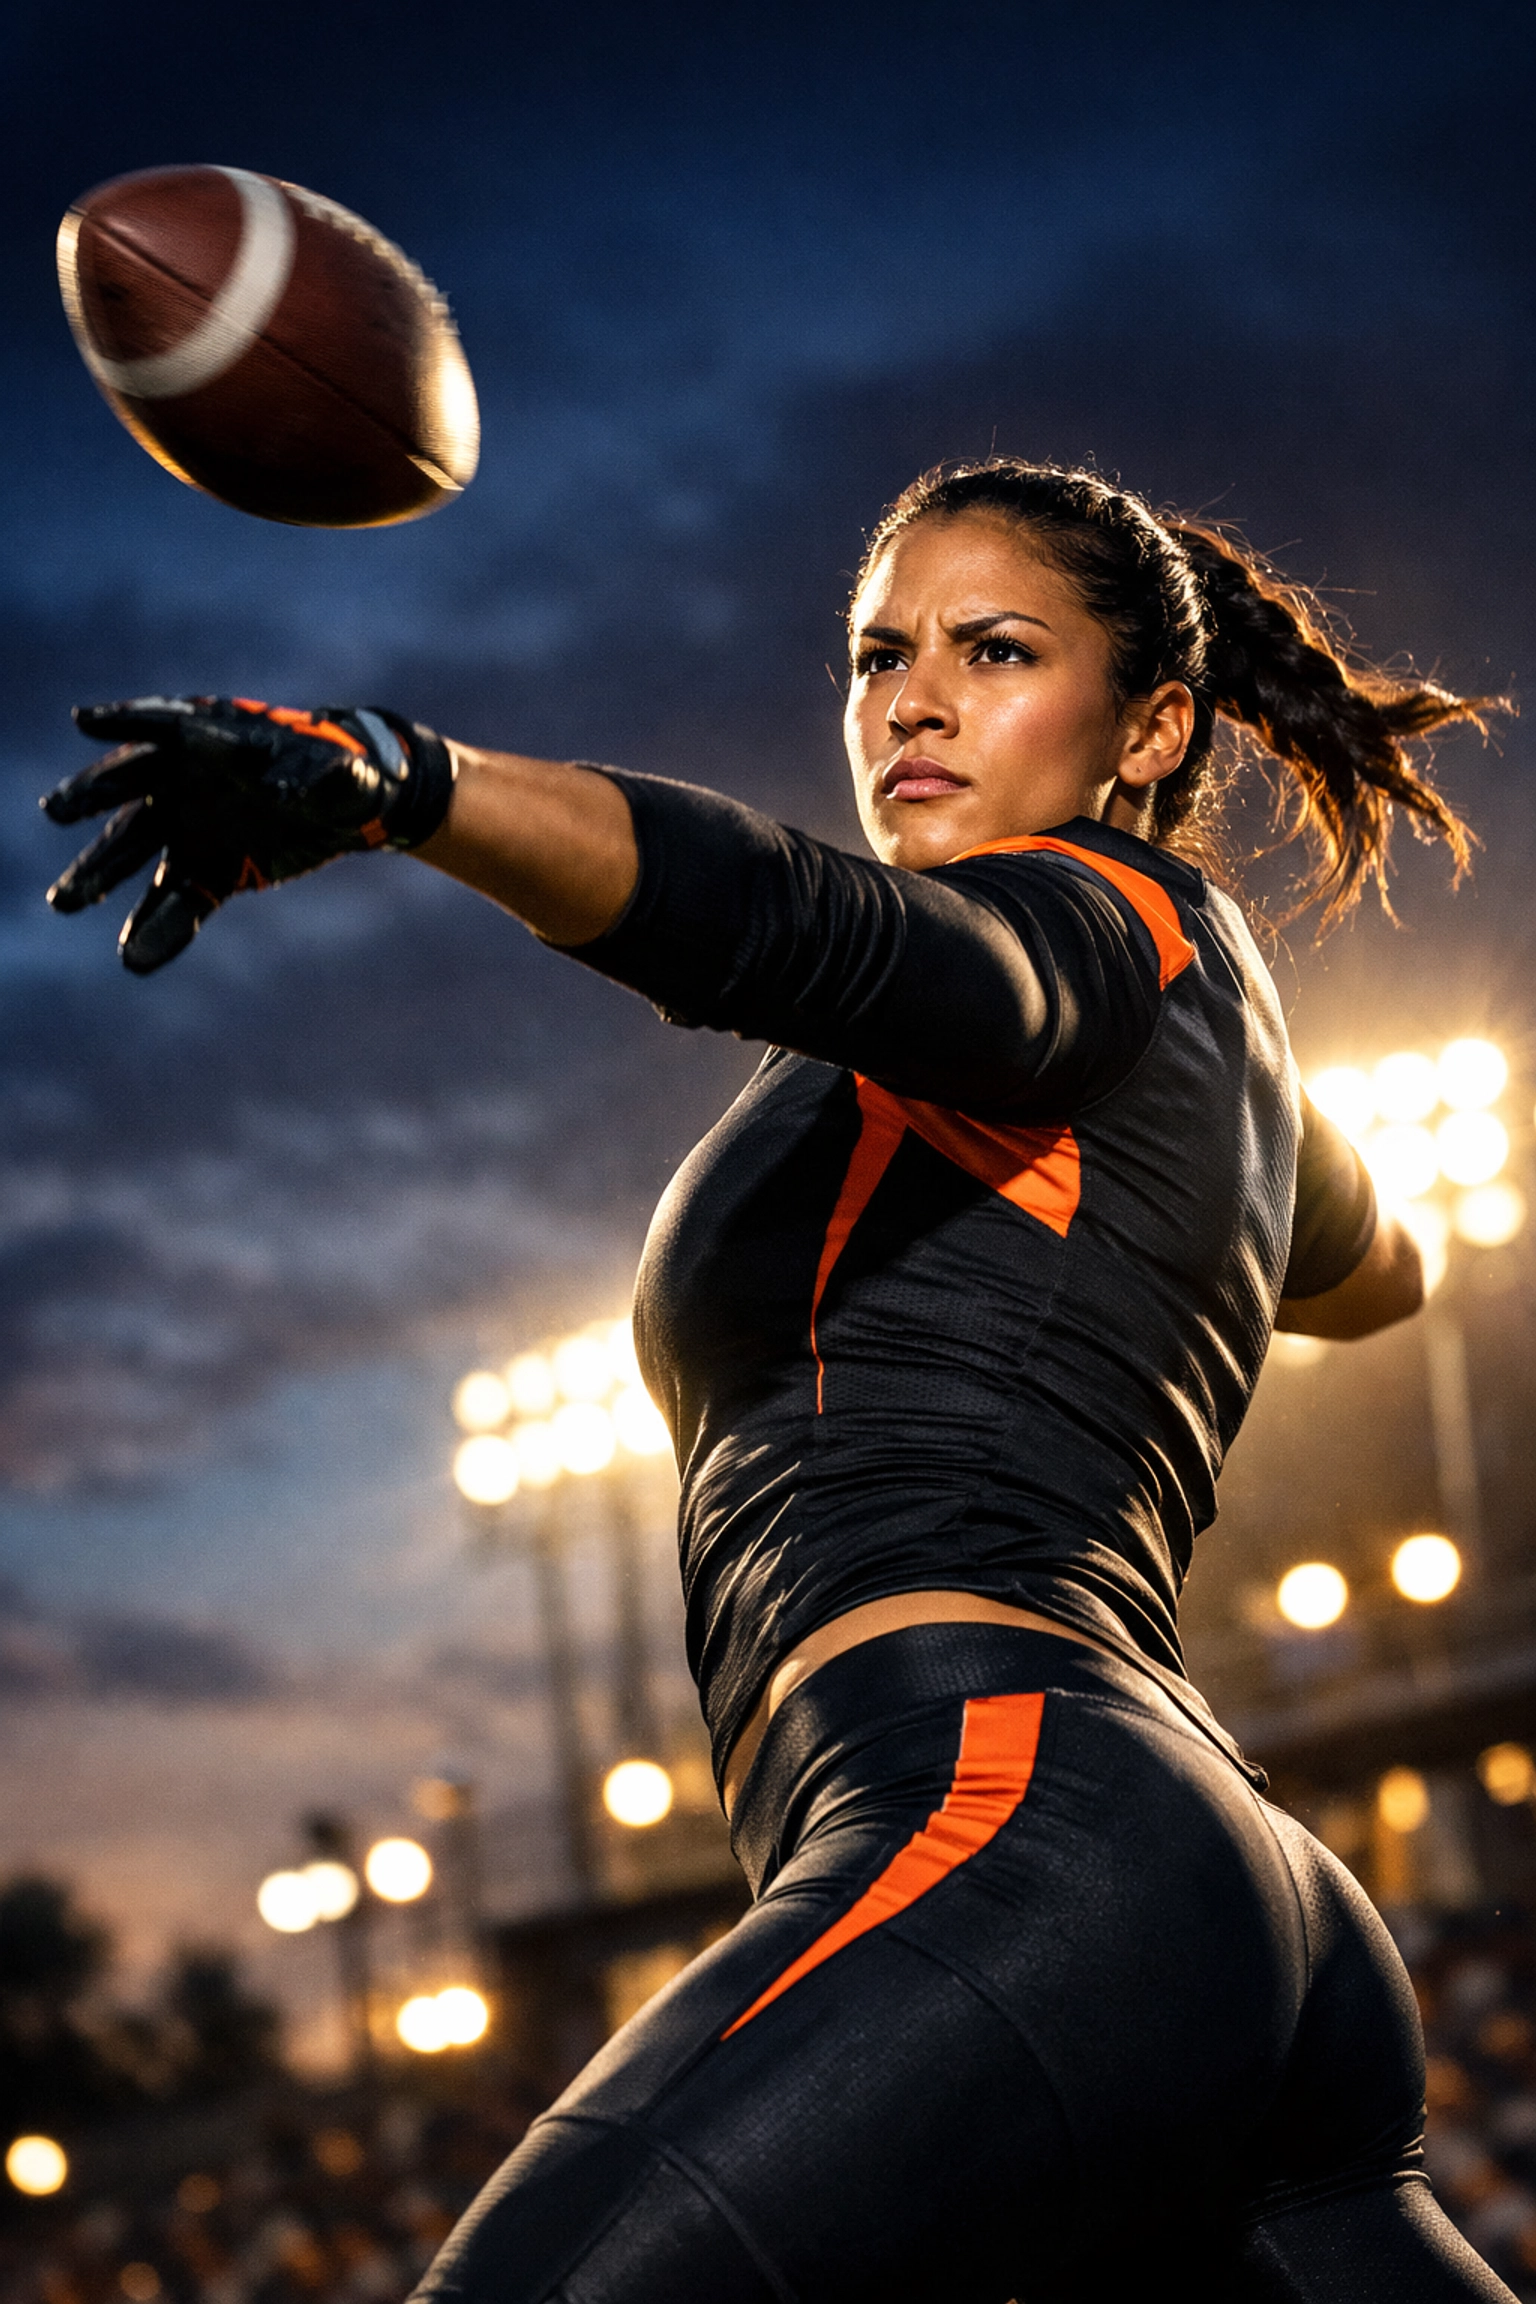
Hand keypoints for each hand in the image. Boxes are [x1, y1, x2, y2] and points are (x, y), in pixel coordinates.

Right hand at [42, 696, 454, 972]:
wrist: (354, 810)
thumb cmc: (344, 773)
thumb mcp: (339, 771)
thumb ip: (312, 775)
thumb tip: (284, 790)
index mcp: (216, 738)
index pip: (163, 724)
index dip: (127, 721)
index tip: (87, 721)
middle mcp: (188, 780)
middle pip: (130, 787)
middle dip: (92, 796)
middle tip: (59, 810)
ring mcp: (192, 827)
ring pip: (137, 848)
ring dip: (101, 874)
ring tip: (66, 900)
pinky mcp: (211, 872)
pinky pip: (180, 901)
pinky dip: (160, 929)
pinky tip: (136, 959)